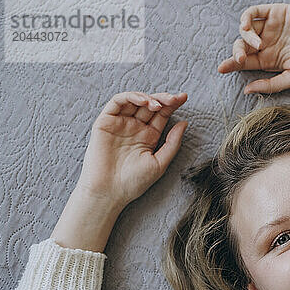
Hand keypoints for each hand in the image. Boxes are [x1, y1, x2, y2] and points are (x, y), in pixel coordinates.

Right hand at [76, 91, 188, 207]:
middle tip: (174, 98)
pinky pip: (117, 102)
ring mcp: (120, 124)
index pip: (162, 115)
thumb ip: (173, 143)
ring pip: (134, 101)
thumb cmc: (133, 182)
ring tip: (157, 104)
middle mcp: (135, 128)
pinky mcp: (105, 122)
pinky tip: (143, 102)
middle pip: (150, 105)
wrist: (109, 192)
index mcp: (148, 136)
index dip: (172, 105)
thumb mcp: (160, 162)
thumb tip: (184, 123)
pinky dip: (130, 97)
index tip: (183, 98)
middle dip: (163, 99)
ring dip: (148, 97)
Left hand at [217, 4, 289, 93]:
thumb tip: (248, 91)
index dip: (231, 64)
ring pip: (245, 30)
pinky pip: (254, 12)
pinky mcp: (276, 12)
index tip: (222, 68)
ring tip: (255, 45)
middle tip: (241, 59)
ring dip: (243, 37)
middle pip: (242, 46)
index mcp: (269, 61)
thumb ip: (271, 85)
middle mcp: (268, 44)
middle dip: (237, 53)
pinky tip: (248, 27)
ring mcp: (271, 27)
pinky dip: (246, 18)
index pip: (245, 62)